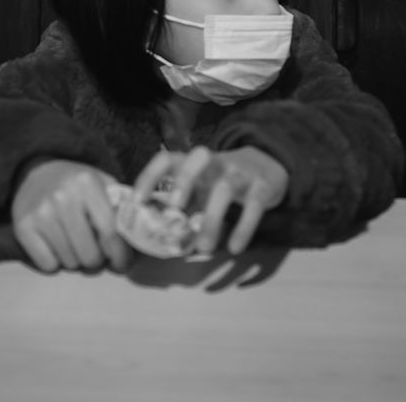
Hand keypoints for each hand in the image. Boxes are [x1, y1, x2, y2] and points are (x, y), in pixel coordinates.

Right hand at [11, 159, 131, 273]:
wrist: (35, 171)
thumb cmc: (75, 183)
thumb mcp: (101, 183)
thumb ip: (120, 205)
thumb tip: (140, 233)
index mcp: (86, 183)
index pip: (110, 231)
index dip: (120, 254)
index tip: (122, 264)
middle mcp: (62, 197)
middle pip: (89, 254)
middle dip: (97, 261)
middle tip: (96, 255)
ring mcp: (41, 212)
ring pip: (69, 263)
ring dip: (76, 260)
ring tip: (75, 244)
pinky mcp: (23, 227)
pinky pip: (47, 265)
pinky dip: (55, 262)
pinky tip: (56, 245)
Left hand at [133, 145, 288, 256]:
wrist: (268, 166)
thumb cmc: (222, 182)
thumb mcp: (201, 189)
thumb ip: (183, 209)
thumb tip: (157, 238)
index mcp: (194, 163)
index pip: (168, 159)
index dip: (150, 176)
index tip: (138, 201)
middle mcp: (216, 163)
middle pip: (199, 157)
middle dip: (184, 180)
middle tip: (174, 209)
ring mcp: (240, 173)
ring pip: (225, 188)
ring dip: (212, 218)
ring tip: (204, 248)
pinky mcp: (262, 188)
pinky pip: (254, 207)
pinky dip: (243, 228)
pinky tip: (234, 248)